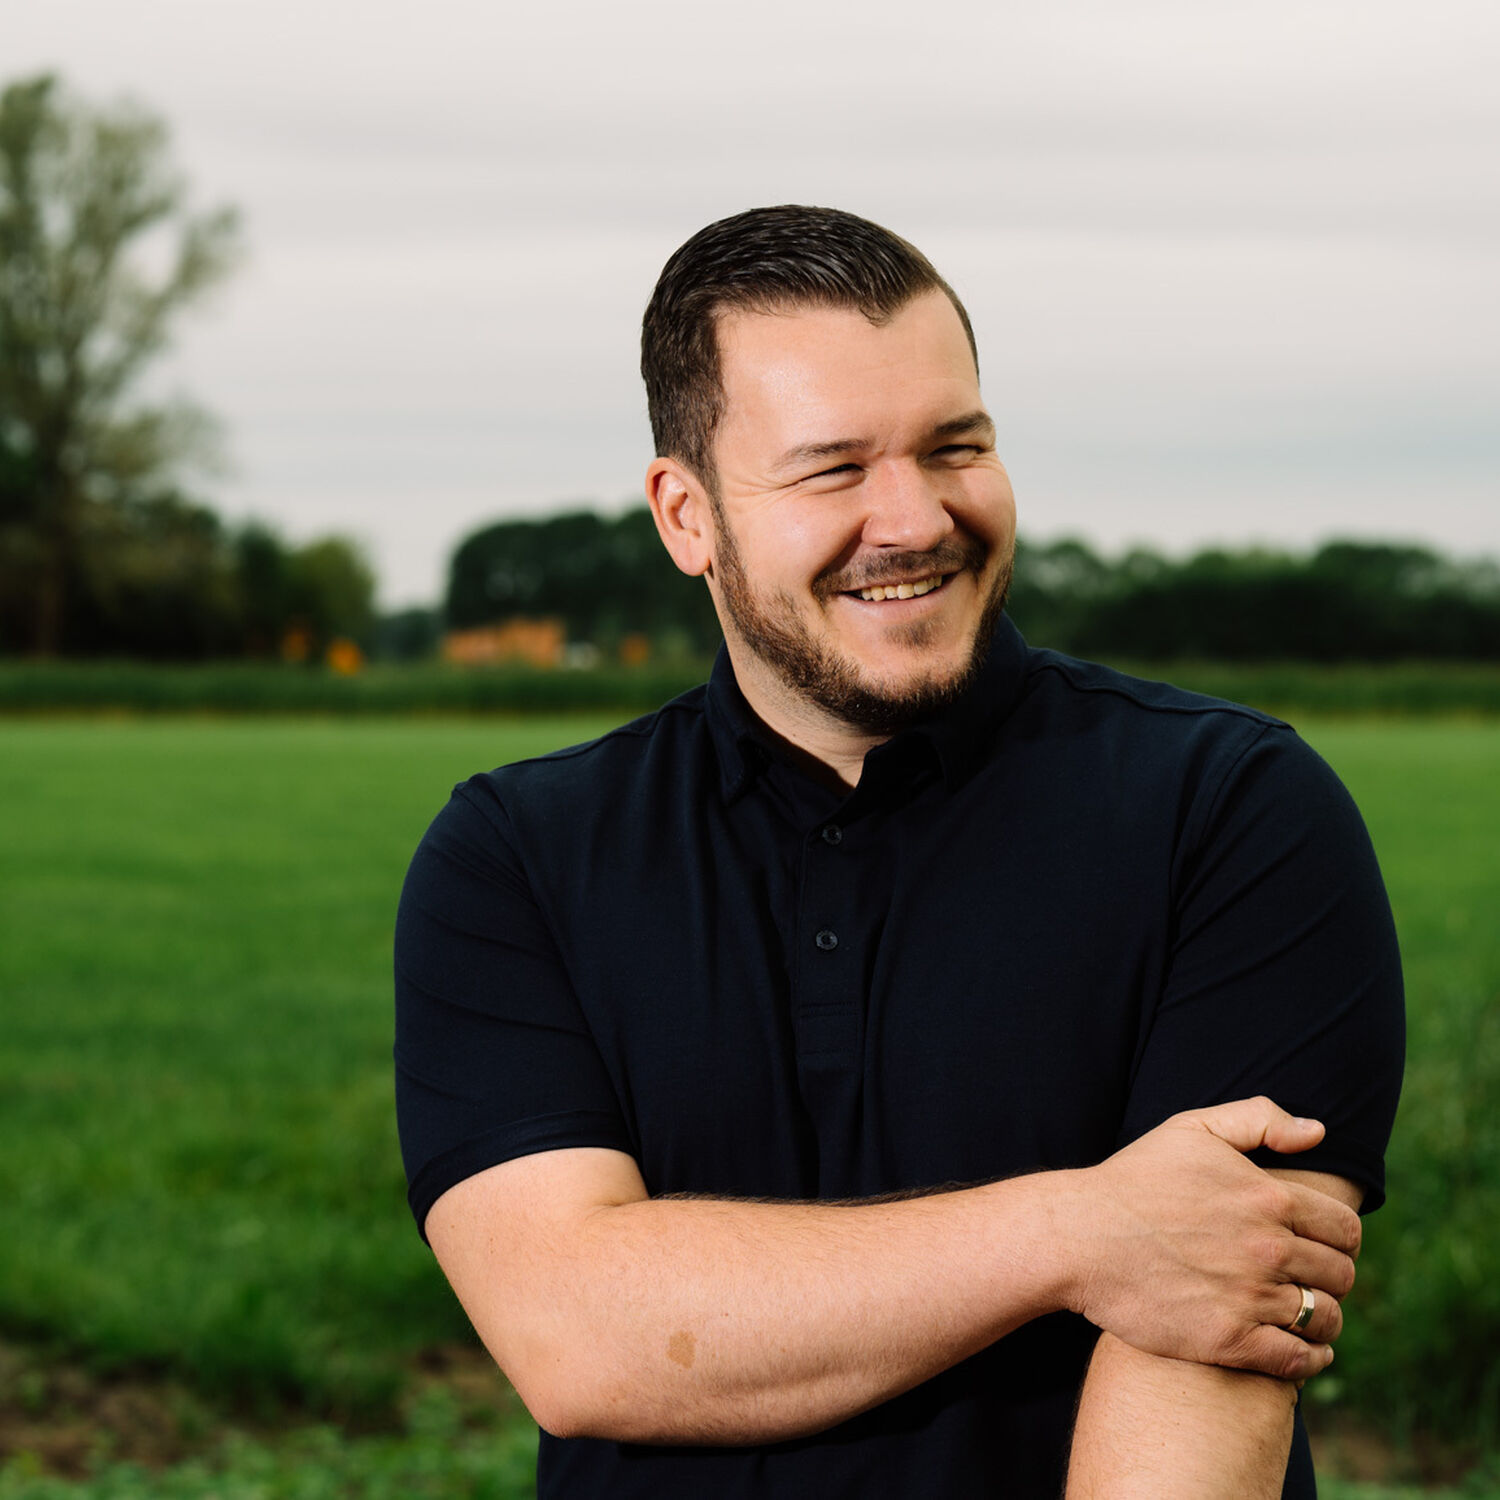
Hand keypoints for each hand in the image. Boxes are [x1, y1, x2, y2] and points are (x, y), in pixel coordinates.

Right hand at [1068, 1097, 1359, 1380]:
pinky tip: (1305, 1352)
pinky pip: (1298, 1359)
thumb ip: (1259, 1119)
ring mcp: (1249, 1296)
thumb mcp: (1192, 1128)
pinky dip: (1312, 1360)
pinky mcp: (1228, 1340)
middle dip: (1332, 1277)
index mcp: (1268, 1196)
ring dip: (1323, 1319)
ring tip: (1307, 1315)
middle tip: (1311, 1279)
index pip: (1345, 1229)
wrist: (1078, 1236)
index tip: (1324, 1245)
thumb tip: (1317, 1131)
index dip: (1342, 1238)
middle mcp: (1268, 1248)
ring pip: (1325, 1319)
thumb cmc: (1134, 1179)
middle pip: (1341, 1275)